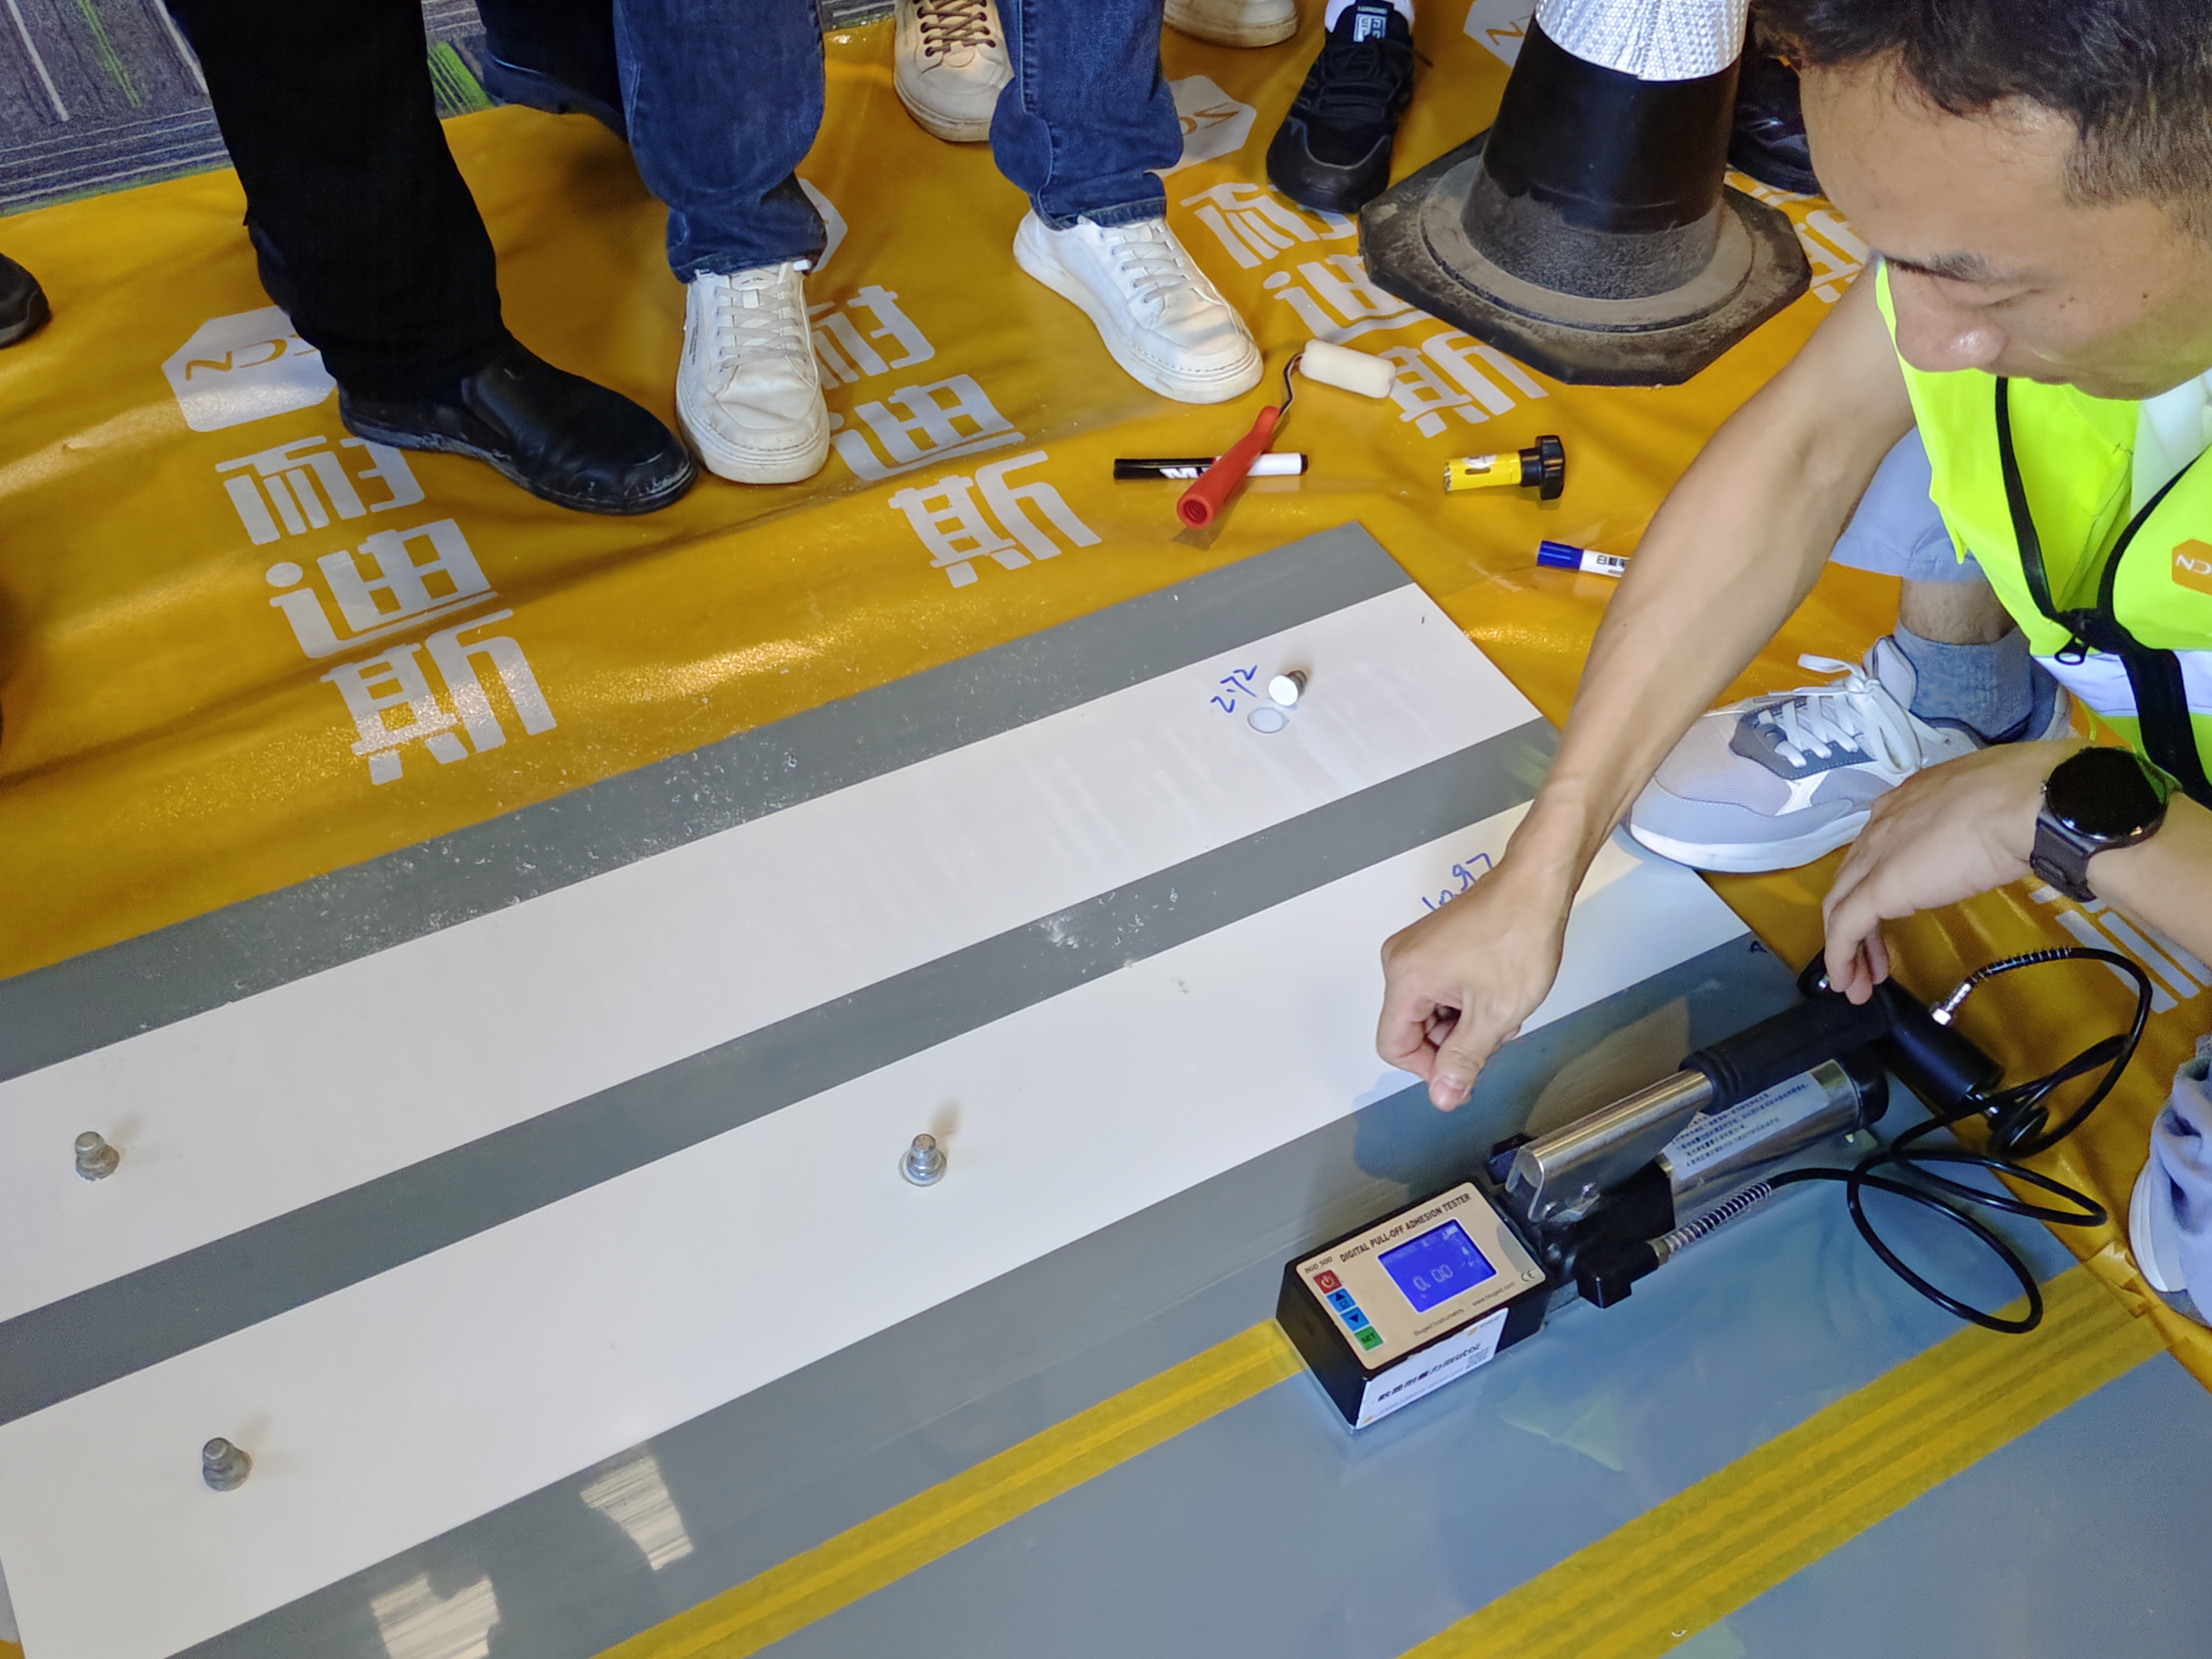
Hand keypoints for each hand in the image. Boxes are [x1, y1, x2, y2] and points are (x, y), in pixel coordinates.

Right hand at [1377, 857, 1570, 1109]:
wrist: (1535, 885)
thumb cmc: (1517, 937)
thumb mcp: (1494, 1014)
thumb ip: (1463, 1061)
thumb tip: (1442, 1097)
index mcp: (1405, 978)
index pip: (1394, 1046)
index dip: (1429, 1069)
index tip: (1465, 1072)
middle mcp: (1400, 961)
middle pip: (1411, 1028)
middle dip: (1452, 1042)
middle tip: (1494, 1037)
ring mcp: (1416, 949)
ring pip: (1428, 1010)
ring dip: (1463, 1023)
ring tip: (1501, 1011)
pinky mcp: (1434, 943)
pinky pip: (1437, 988)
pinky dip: (1464, 1001)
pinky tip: (1495, 995)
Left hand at [1822, 738, 2079, 1000]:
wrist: (2026, 804)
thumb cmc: (2022, 799)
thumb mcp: (1987, 807)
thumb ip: (1969, 825)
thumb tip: (1982, 845)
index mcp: (1904, 805)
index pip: (1875, 852)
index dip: (1874, 887)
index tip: (1886, 917)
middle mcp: (1880, 827)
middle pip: (1853, 882)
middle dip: (1855, 926)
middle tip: (1868, 963)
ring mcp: (1876, 856)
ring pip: (1842, 906)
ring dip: (1847, 950)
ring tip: (1857, 985)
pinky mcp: (1880, 889)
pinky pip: (1846, 927)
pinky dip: (1841, 957)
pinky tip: (1848, 981)